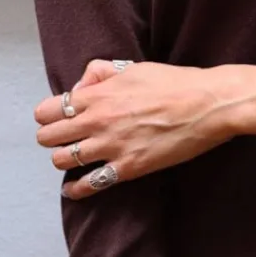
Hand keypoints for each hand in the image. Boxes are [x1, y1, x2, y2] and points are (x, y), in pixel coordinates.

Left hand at [34, 59, 255, 199]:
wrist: (209, 104)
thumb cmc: (176, 83)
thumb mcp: (135, 67)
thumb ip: (102, 73)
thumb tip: (82, 85)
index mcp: (97, 95)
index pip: (46, 110)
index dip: (48, 116)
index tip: (58, 119)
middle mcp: (97, 121)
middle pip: (47, 137)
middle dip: (52, 138)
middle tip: (65, 139)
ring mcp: (111, 146)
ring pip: (61, 160)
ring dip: (64, 160)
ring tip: (75, 158)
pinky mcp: (128, 168)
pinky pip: (88, 185)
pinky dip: (76, 189)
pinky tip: (75, 188)